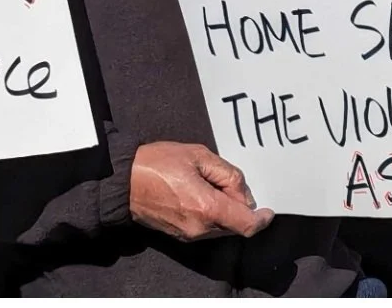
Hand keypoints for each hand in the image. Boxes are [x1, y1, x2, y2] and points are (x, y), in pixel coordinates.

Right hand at [129, 141, 273, 241]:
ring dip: (226, 210)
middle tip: (228, 181)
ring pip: (221, 228)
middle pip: (235, 225)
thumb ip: (228, 174)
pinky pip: (206, 228)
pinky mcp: (179, 235)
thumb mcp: (199, 156)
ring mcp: (187, 234)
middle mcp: (199, 228)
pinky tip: (202, 193)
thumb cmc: (158, 164)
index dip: (261, 220)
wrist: (122, 181)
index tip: (269, 211)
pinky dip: (213, 214)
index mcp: (206, 208)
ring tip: (210, 183)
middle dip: (240, 206)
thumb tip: (244, 193)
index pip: (246, 225)